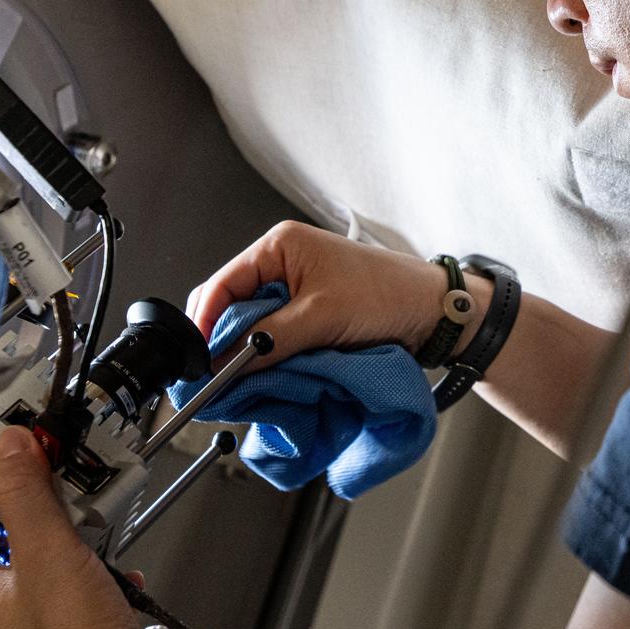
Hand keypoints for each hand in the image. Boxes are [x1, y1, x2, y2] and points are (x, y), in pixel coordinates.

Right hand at [188, 221, 486, 367]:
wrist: (432, 311)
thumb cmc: (387, 295)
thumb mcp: (321, 318)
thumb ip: (269, 341)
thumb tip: (224, 366)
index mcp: (278, 246)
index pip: (222, 285)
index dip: (205, 326)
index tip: (197, 364)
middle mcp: (281, 263)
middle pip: (231, 307)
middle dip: (223, 343)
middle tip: (216, 380)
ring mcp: (293, 289)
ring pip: (250, 326)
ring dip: (246, 353)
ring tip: (239, 382)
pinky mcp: (306, 314)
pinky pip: (272, 336)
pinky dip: (267, 357)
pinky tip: (264, 375)